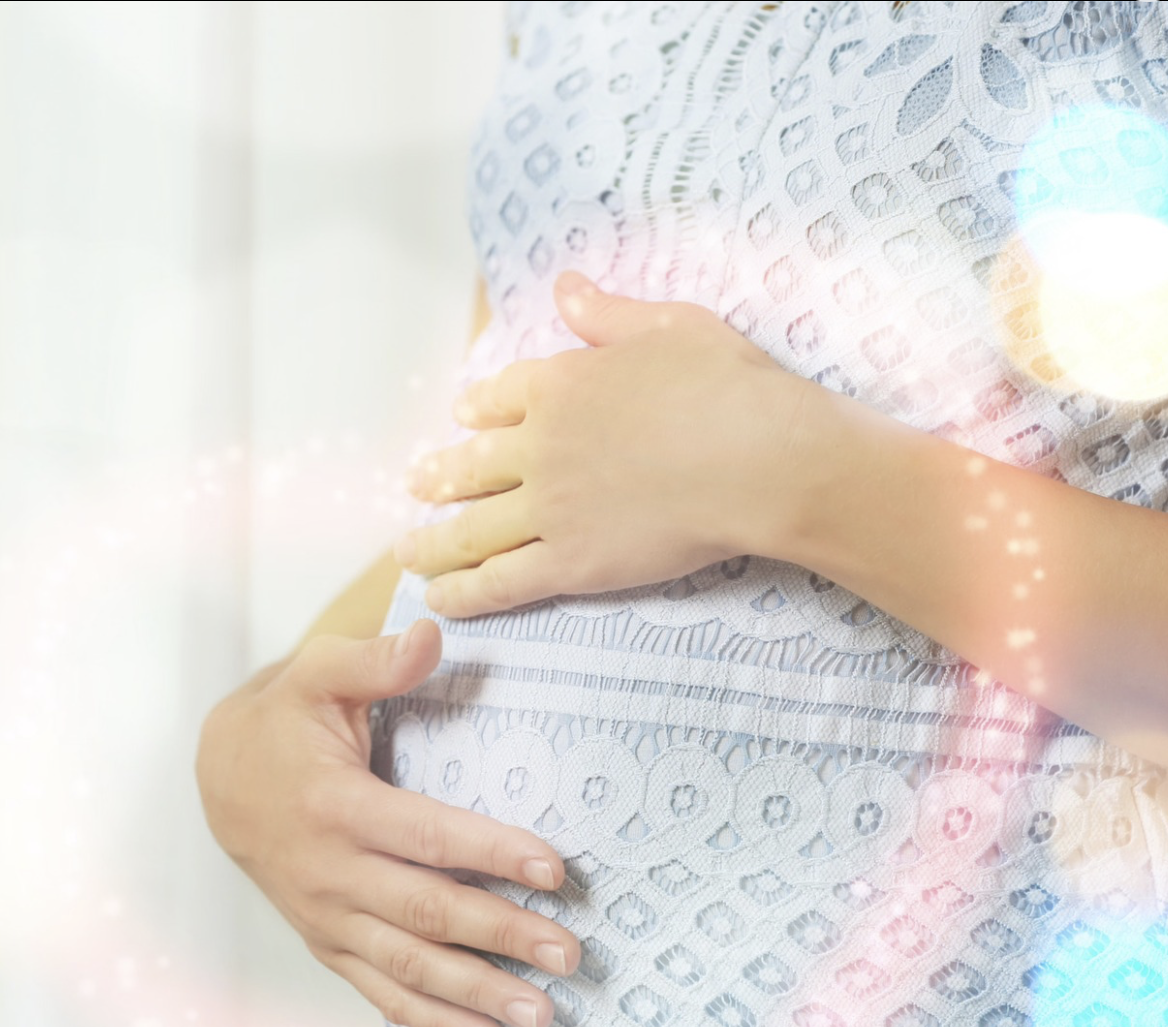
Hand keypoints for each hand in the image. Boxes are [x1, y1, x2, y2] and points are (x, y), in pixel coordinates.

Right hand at [195, 619, 579, 1026]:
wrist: (218, 780)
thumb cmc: (284, 722)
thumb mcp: (317, 673)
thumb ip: (373, 658)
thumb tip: (432, 632)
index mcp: (336, 804)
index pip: (426, 834)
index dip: (491, 851)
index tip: (554, 869)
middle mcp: (331, 872)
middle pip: (426, 912)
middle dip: (500, 936)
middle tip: (569, 956)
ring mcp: (328, 918)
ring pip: (409, 965)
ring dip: (476, 995)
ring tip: (542, 1016)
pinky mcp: (328, 945)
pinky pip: (383, 992)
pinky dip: (435, 1024)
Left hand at [395, 271, 811, 616]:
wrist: (757, 458)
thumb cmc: (728, 386)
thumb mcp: (669, 326)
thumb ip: (608, 314)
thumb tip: (565, 287)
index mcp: (559, 383)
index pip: (499, 398)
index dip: (477, 411)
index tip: (462, 420)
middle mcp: (540, 446)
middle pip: (471, 466)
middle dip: (439, 479)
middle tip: (416, 487)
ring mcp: (549, 508)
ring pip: (472, 530)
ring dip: (433, 543)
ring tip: (409, 554)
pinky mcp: (570, 563)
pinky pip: (501, 581)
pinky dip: (464, 592)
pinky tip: (439, 598)